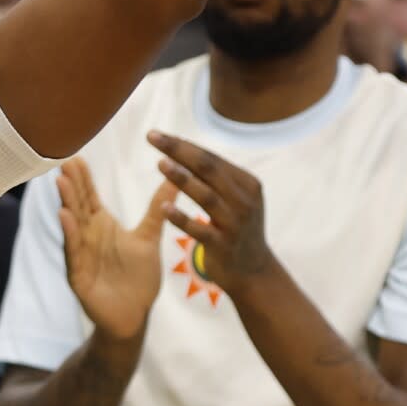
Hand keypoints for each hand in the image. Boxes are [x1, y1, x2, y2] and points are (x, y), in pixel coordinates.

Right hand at [57, 157, 178, 341]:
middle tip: (63, 160)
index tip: (76, 156)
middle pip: (78, 206)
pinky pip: (73, 253)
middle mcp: (87, 236)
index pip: (89, 197)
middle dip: (71, 185)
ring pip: (72, 225)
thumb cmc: (138, 277)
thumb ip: (158, 209)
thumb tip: (176, 180)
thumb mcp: (149, 238)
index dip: (83, 179)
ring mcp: (81, 255)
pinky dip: (69, 235)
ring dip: (66, 204)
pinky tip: (65, 218)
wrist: (134, 316)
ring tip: (61, 182)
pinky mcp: (79, 276)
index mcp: (101, 225)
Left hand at [151, 132, 275, 293]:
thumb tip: (179, 148)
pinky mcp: (223, 246)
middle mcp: (244, 201)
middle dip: (179, 151)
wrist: (253, 271)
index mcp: (247, 184)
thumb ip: (213, 177)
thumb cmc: (237, 227)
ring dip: (182, 179)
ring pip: (207, 197)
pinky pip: (200, 230)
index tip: (156, 134)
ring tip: (160, 164)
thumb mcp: (235, 198)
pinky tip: (163, 208)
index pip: (211, 158)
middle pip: (209, 170)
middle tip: (152, 137)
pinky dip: (182, 218)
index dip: (183, 145)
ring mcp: (235, 224)